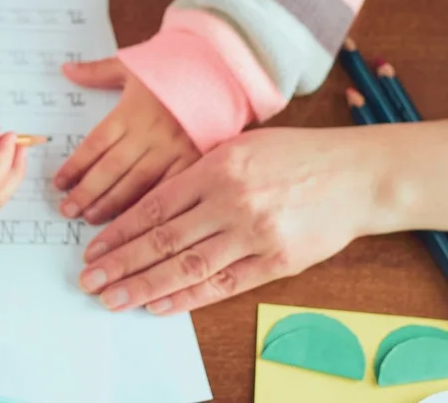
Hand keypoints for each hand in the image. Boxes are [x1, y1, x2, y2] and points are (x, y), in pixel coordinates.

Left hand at [53, 57, 201, 223]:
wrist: (221, 69)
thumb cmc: (174, 67)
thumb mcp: (133, 64)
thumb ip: (97, 72)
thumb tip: (66, 70)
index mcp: (131, 111)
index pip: (95, 144)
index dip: (75, 166)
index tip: (59, 183)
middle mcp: (149, 133)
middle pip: (111, 168)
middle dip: (87, 192)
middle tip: (67, 210)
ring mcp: (173, 149)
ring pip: (137, 183)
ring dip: (112, 203)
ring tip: (91, 218)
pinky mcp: (194, 161)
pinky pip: (168, 188)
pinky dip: (150, 206)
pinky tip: (134, 221)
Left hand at [76, 126, 384, 314]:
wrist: (356, 174)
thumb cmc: (297, 155)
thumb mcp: (241, 145)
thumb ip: (199, 170)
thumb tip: (154, 201)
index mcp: (217, 167)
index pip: (155, 206)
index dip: (120, 231)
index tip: (93, 248)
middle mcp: (231, 201)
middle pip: (163, 240)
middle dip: (121, 263)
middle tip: (90, 280)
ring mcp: (254, 233)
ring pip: (187, 266)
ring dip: (145, 286)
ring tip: (114, 298)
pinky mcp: (276, 260)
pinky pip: (223, 284)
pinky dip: (188, 296)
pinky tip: (161, 304)